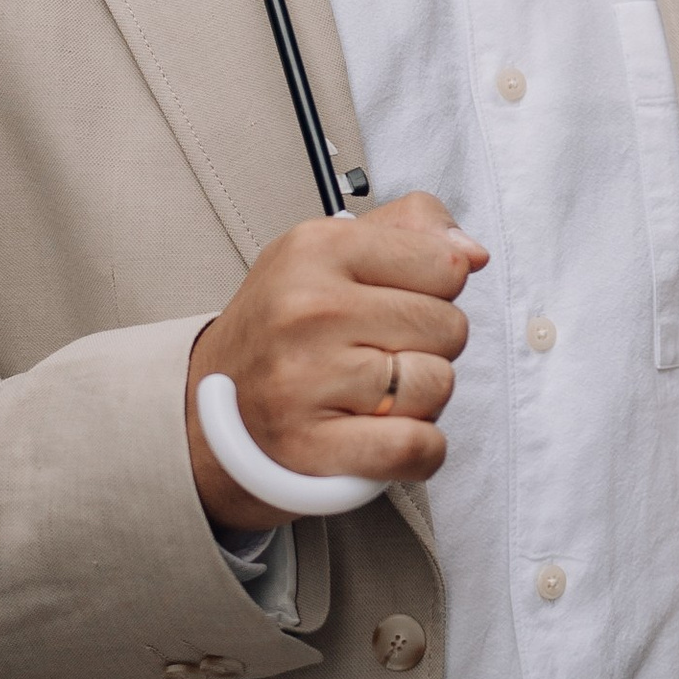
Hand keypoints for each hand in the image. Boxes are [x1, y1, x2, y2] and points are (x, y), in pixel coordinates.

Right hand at [186, 194, 487, 529]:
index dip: (437, 288)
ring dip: (421, 398)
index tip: (398, 301)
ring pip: (438, 385)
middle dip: (429, 344)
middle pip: (450, 327)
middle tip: (382, 352)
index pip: (446, 264)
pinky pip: (417, 446)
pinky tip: (387, 434)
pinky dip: (420, 450)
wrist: (205, 405)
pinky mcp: (312, 447)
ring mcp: (307, 379)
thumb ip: (413, 229)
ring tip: (376, 392)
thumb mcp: (332, 249)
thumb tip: (473, 253)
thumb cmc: (284, 324)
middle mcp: (309, 309)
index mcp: (318, 247)